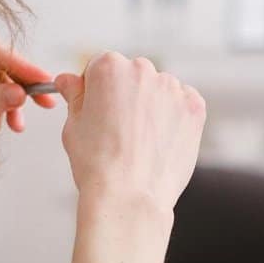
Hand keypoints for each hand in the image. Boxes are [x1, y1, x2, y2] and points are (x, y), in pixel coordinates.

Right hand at [55, 52, 205, 209]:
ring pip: (160, 90)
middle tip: (119, 131)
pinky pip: (183, 104)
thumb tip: (69, 80)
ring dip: (153, 106)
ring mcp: (172, 88)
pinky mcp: (195, 107)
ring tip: (141, 142)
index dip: (97, 90)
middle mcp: (143, 69)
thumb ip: (75, 95)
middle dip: (126, 96)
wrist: (130, 196)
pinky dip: (175, 118)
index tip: (98, 110)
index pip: (101, 66)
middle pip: (133, 75)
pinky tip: (161, 141)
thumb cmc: (97, 164)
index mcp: (109, 67)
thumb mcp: (73, 125)